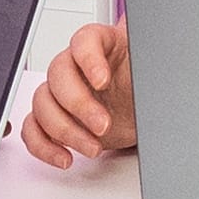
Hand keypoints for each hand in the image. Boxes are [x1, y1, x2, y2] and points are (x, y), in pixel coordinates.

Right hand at [18, 22, 138, 162]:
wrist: (140, 109)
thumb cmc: (142, 85)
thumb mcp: (152, 72)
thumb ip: (152, 61)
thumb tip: (165, 57)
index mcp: (100, 44)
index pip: (84, 41)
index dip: (90, 61)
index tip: (103, 82)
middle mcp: (75, 65)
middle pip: (58, 75)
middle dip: (79, 105)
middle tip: (103, 125)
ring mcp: (60, 91)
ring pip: (42, 104)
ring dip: (65, 131)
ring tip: (93, 148)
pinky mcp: (54, 117)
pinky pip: (33, 128)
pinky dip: (44, 145)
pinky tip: (65, 156)